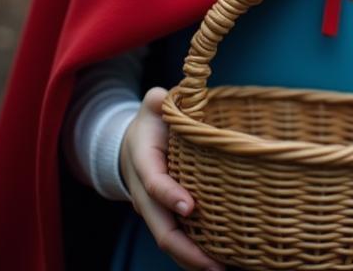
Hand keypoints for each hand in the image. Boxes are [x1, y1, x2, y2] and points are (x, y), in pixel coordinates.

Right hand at [119, 87, 225, 270]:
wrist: (129, 145)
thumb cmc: (151, 122)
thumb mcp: (152, 105)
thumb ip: (158, 101)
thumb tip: (166, 98)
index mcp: (144, 162)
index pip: (154, 183)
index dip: (169, 195)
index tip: (190, 206)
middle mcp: (146, 194)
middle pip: (161, 228)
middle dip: (185, 249)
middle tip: (214, 263)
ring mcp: (155, 211)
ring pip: (169, 241)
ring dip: (192, 259)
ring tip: (222, 269)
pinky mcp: (166, 218)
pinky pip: (178, 240)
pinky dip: (194, 255)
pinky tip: (221, 262)